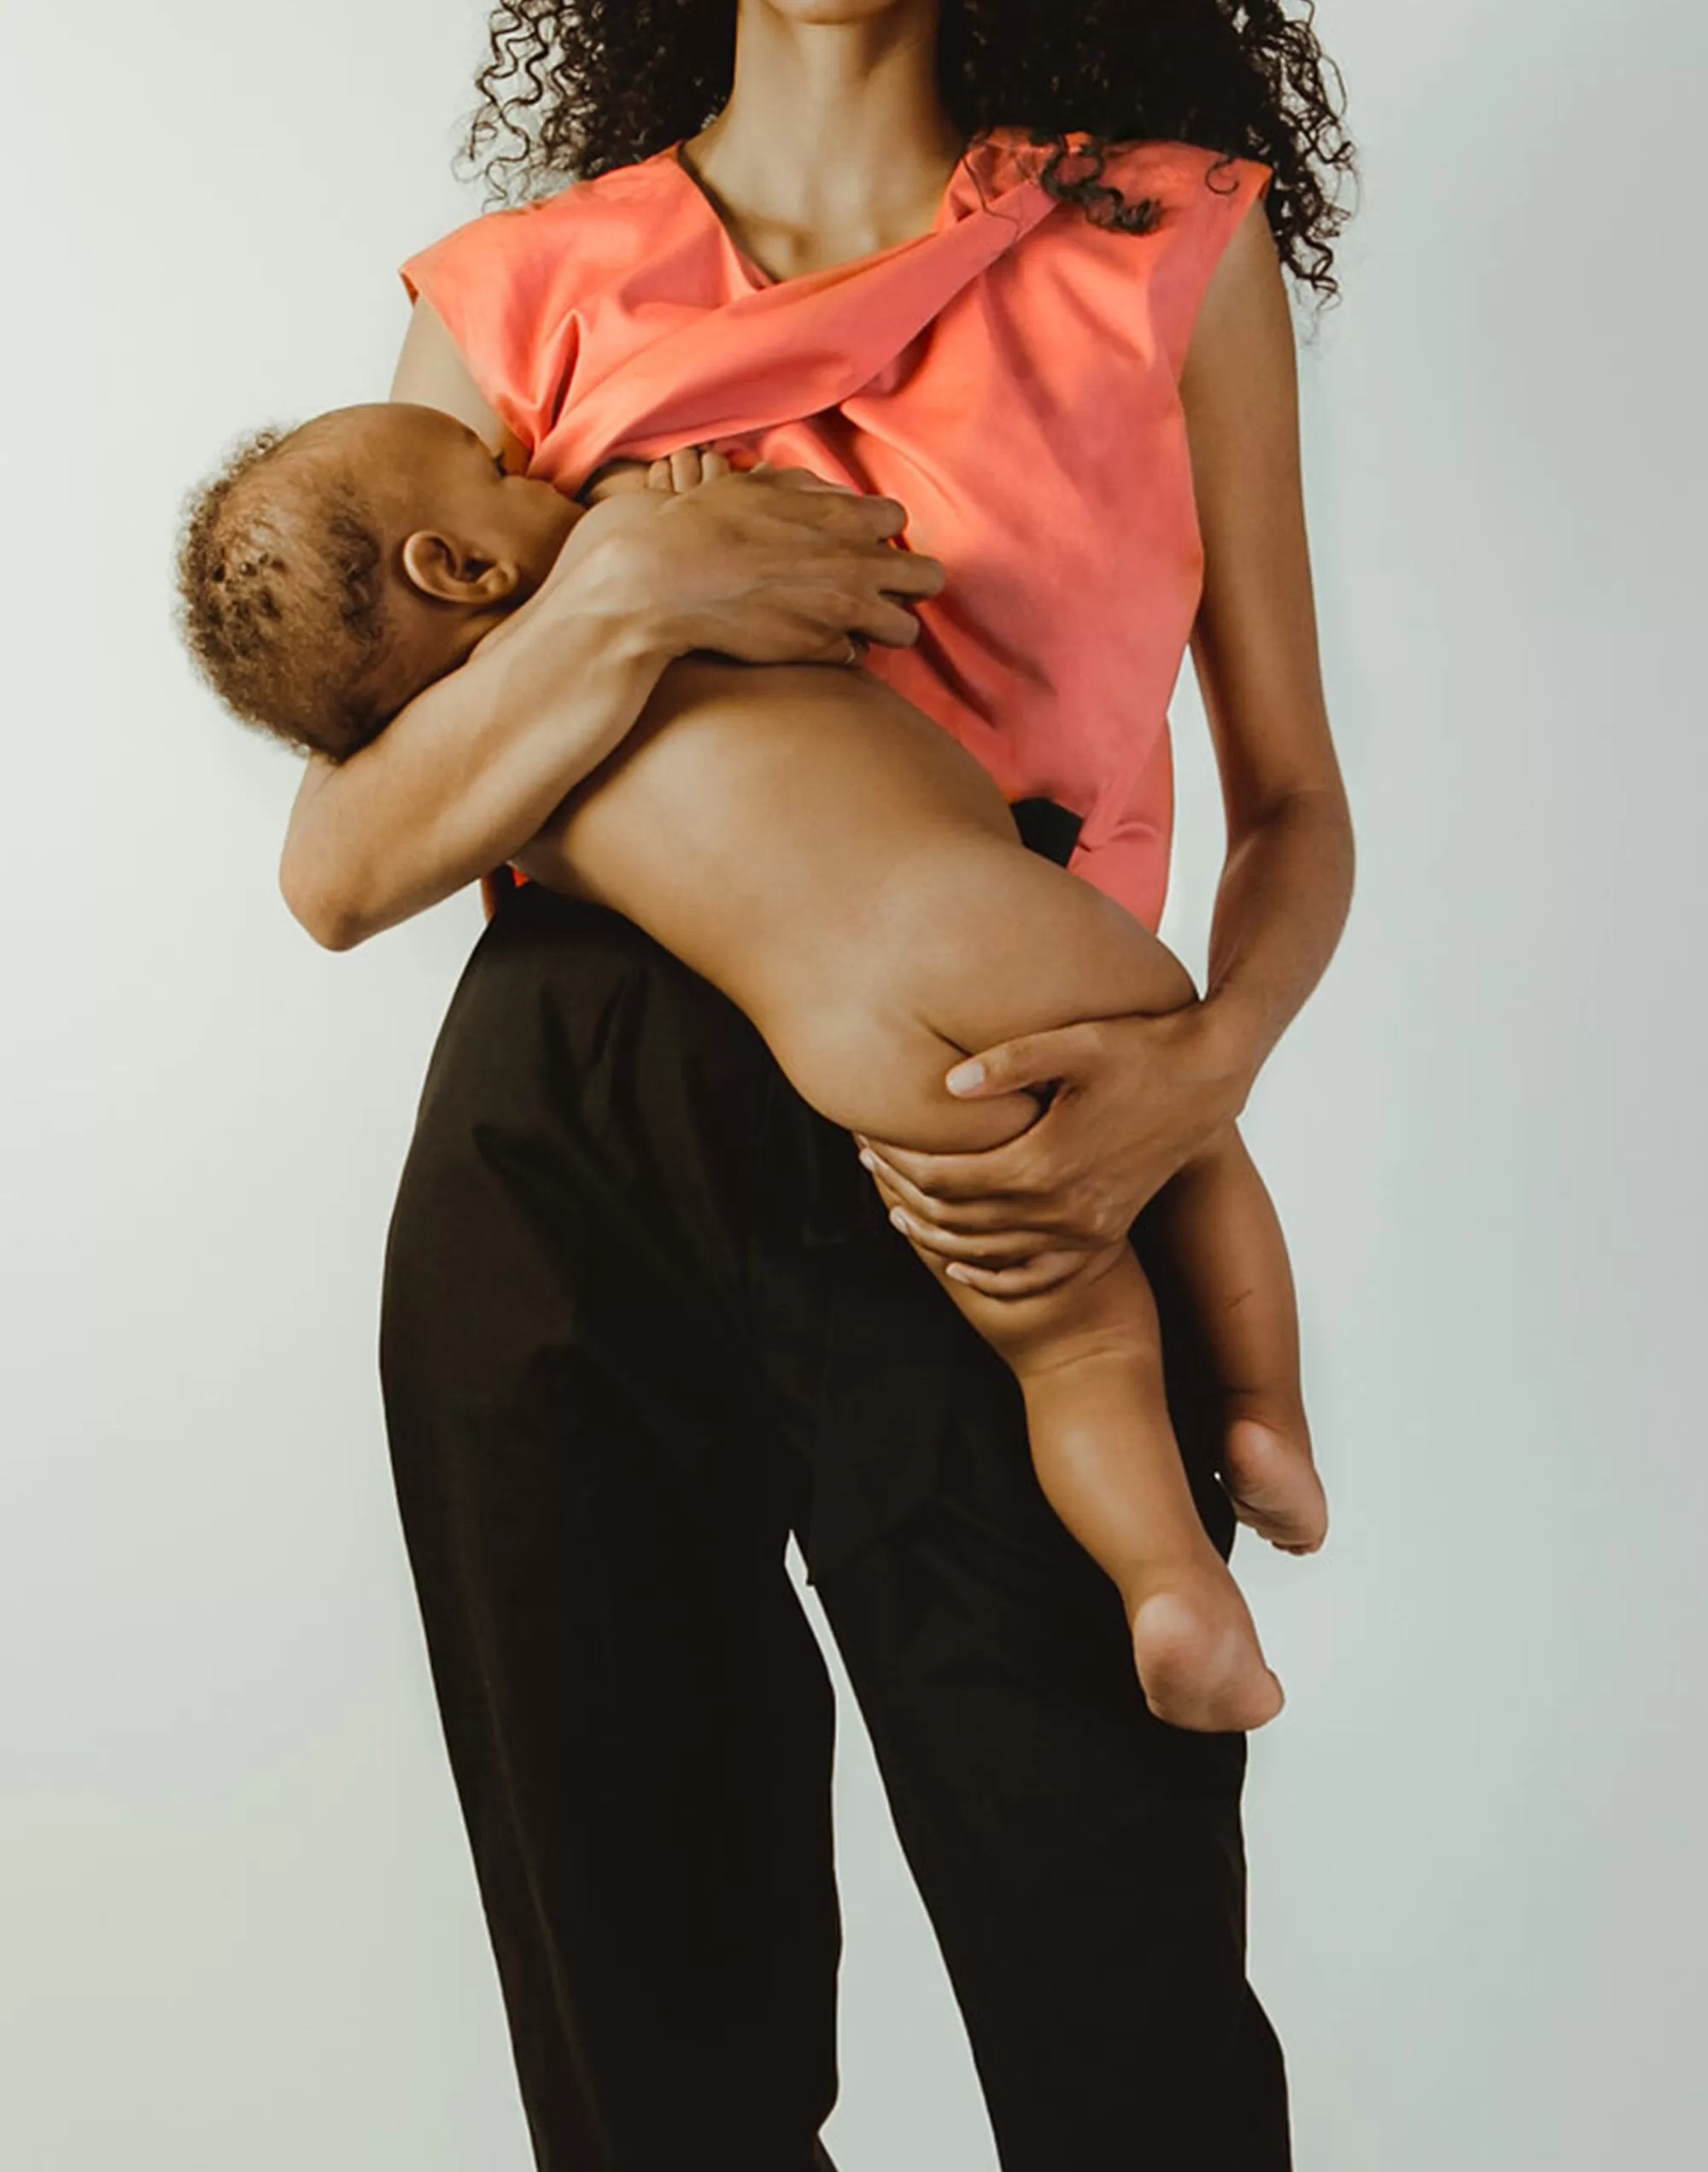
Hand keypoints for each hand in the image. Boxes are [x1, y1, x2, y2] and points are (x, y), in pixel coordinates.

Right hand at [566, 454, 945, 665]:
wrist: (665, 580)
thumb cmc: (703, 525)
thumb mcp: (757, 486)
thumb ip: (805, 490)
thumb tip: (831, 494)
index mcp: (843, 516)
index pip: (897, 519)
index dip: (879, 533)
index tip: (861, 543)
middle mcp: (856, 564)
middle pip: (927, 577)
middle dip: (910, 582)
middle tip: (882, 588)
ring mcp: (844, 612)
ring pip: (905, 629)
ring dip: (885, 625)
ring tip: (858, 624)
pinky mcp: (823, 650)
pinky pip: (857, 657)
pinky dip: (841, 650)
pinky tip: (815, 640)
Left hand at [853, 1005, 1255, 1297]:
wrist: (1208, 1081)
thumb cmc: (1140, 1051)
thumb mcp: (1075, 1044)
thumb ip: (1008, 1063)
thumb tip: (945, 1085)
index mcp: (1045, 1162)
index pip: (948, 1179)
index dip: (900, 1162)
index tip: (870, 1140)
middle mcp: (1063, 1208)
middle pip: (960, 1219)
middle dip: (907, 1196)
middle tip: (870, 1168)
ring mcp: (1085, 1228)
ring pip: (990, 1252)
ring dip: (937, 1236)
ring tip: (896, 1210)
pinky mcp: (1102, 1233)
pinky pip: (1037, 1273)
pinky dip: (993, 1274)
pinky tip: (959, 1262)